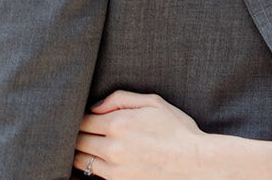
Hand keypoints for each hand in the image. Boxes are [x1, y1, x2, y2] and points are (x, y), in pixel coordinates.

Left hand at [73, 90, 202, 178]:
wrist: (193, 162)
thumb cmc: (177, 129)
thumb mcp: (154, 102)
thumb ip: (121, 98)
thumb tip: (96, 107)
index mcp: (119, 124)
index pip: (83, 120)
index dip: (84, 117)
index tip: (90, 116)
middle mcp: (112, 147)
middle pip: (77, 141)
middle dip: (79, 134)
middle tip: (88, 130)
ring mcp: (113, 169)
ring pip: (80, 160)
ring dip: (80, 151)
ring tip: (89, 144)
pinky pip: (91, 176)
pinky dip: (88, 168)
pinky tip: (95, 161)